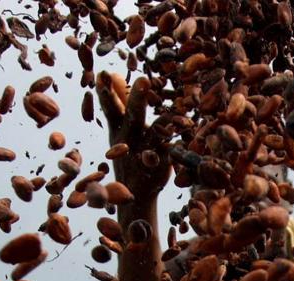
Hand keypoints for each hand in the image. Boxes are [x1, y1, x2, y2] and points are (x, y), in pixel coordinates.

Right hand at [96, 72, 170, 204]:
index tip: (104, 75)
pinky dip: (180, 142)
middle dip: (137, 99)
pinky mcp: (164, 162)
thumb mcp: (120, 128)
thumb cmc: (128, 152)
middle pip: (133, 116)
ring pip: (156, 132)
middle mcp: (130, 139)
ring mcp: (147, 151)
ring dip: (165, 122)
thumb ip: (119, 101)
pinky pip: (174, 150)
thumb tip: (112, 74)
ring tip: (174, 111)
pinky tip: (188, 127)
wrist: (136, 193)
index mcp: (118, 129)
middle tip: (143, 80)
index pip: (111, 108)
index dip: (107, 94)